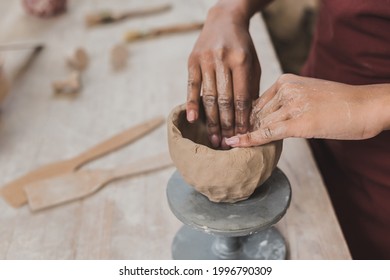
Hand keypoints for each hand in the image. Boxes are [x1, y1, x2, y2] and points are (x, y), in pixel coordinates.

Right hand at [186, 3, 260, 148]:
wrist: (224, 20)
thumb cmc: (242, 46)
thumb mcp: (253, 64)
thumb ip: (250, 88)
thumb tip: (248, 117)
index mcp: (242, 60)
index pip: (242, 97)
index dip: (242, 119)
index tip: (242, 136)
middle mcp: (222, 60)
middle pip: (224, 100)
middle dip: (226, 124)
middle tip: (227, 143)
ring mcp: (205, 60)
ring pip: (209, 96)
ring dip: (211, 120)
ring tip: (214, 138)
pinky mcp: (192, 60)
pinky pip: (192, 86)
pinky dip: (192, 103)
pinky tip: (193, 119)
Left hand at [225, 74, 388, 146]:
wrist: (366, 106)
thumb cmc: (340, 103)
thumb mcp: (308, 93)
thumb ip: (287, 101)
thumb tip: (269, 118)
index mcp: (286, 80)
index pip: (257, 102)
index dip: (246, 118)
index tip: (236, 129)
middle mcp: (285, 89)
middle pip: (255, 113)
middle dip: (242, 128)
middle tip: (227, 139)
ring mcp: (291, 105)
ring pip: (259, 123)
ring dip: (243, 135)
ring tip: (227, 145)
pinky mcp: (298, 122)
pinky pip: (266, 132)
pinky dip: (249, 139)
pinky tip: (235, 144)